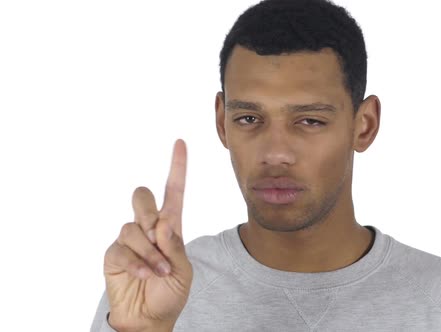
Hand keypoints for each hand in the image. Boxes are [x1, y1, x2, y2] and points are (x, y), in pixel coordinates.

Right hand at [103, 139, 192, 331]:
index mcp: (171, 227)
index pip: (174, 191)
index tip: (180, 143)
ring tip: (158, 270)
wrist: (150, 318)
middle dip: (148, 210)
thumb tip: (163, 224)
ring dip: (149, 250)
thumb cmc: (169, 291)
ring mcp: (129, 240)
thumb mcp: (183, 270)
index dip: (177, 167)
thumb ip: (175, 247)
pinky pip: (121, 248)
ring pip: (133, 226)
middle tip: (157, 233)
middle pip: (142, 196)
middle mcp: (148, 228)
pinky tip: (143, 274)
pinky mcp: (114, 254)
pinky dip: (136, 262)